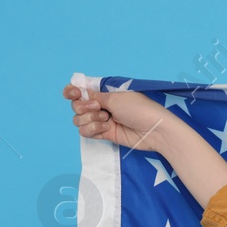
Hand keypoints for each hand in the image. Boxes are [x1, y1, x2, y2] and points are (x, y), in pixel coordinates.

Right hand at [62, 82, 178, 152]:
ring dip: (89, 120)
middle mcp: (101, 106)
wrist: (154, 130)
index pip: (80, 91)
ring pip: (79, 120)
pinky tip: (106, 129)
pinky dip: (92, 130)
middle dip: (83, 108)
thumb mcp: (115, 98)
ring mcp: (102, 121)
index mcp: (104, 94)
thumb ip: (95, 97)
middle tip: (100, 109)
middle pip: (76, 106)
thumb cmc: (139, 109)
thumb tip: (80, 93)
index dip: (71, 92)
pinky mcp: (105, 134)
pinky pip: (86, 132)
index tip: (74, 93)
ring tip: (107, 121)